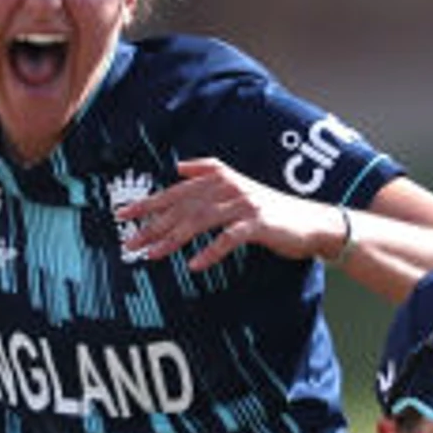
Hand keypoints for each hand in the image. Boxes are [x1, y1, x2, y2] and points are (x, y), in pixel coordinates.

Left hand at [112, 157, 344, 273]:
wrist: (310, 222)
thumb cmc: (271, 209)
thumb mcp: (238, 187)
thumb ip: (209, 173)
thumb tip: (180, 167)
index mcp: (219, 179)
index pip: (175, 191)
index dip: (148, 203)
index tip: (122, 215)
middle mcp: (228, 187)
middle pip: (182, 207)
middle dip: (153, 225)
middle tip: (130, 242)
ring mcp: (243, 204)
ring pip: (200, 221)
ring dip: (173, 239)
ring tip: (152, 255)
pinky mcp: (258, 223)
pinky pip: (229, 238)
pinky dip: (211, 252)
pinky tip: (194, 265)